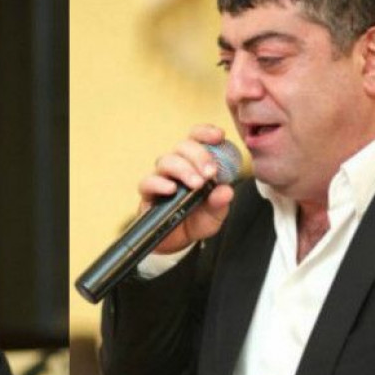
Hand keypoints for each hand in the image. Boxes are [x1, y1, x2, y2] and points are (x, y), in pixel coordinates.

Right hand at [138, 124, 234, 253]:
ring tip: (196, 184)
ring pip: (166, 160)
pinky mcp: (147, 194)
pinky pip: (147, 182)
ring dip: (183, 169)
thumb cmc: (197, 220)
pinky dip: (159, 183)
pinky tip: (172, 189)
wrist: (177, 242)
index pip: (196, 138)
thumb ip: (220, 202)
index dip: (206, 132)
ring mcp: (161, 178)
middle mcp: (176, 165)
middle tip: (210, 172)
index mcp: (194, 162)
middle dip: (199, 155)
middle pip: (182, 146)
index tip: (219, 136)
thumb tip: (226, 190)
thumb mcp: (215, 214)